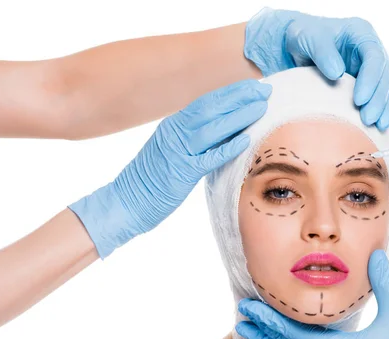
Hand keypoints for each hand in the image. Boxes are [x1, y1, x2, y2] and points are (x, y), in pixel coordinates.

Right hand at [69, 80, 270, 257]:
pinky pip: (207, 159)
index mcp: (173, 125)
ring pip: (212, 128)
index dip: (231, 92)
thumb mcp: (172, 150)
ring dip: (239, 116)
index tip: (253, 86)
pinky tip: (245, 140)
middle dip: (240, 97)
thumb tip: (224, 131)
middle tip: (264, 90)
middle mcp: (174, 132)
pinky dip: (227, 148)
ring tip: (261, 108)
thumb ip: (194, 139)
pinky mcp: (180, 173)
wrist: (125, 202)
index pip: (207, 102)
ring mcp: (177, 151)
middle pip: (211, 108)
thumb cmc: (152, 179)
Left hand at [244, 7, 388, 129]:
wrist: (297, 46)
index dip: (370, 80)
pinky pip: (386, 96)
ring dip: (386, 108)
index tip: (359, 101)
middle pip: (385, 75)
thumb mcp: (308, 38)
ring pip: (388, 87)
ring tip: (380, 127)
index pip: (374, 57)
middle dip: (379, 99)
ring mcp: (372, 66)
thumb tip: (338, 73)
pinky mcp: (370, 82)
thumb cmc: (303, 38)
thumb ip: (322, 52)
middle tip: (369, 120)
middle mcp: (371, 49)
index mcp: (361, 33)